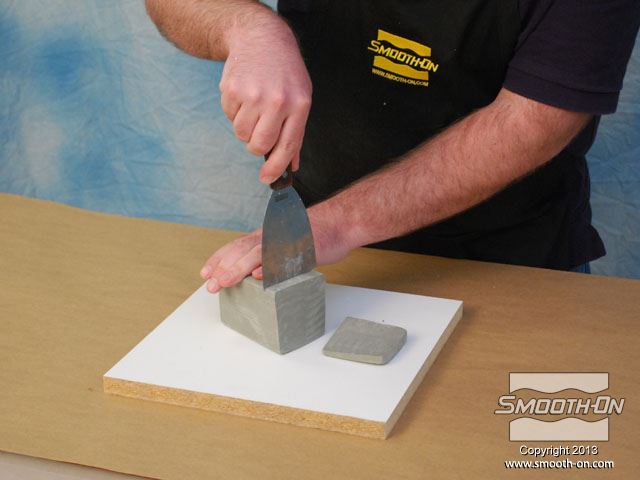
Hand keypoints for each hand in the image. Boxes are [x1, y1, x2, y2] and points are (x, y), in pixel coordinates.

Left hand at [200, 207, 353, 291]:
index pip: (236, 246)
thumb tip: (253, 272)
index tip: (206, 272)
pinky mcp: (300, 249)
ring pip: (256, 254)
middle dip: (223, 268)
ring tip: (225, 282)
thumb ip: (269, 256)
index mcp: (265, 235)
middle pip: (241, 250)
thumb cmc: (314, 235)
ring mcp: (285, 241)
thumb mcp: (286, 243)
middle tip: (210, 285)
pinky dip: (268, 267)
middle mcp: (271, 236)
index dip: (219, 259)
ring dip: (238, 269)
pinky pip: (282, 259)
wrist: (339, 223)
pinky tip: (258, 275)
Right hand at [220, 18, 311, 182]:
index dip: (275, 168)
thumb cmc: (285, 73)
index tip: (267, 180)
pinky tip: (245, 95)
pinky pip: (229, 117)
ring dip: (245, 128)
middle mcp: (276, 101)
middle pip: (259, 146)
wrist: (261, 39)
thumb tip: (291, 165)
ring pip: (242, 134)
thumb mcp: (301, 99)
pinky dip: (235, 112)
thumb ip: (296, 133)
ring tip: (254, 107)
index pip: (286, 146)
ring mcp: (252, 95)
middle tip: (259, 134)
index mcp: (298, 105)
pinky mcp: (232, 89)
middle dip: (257, 147)